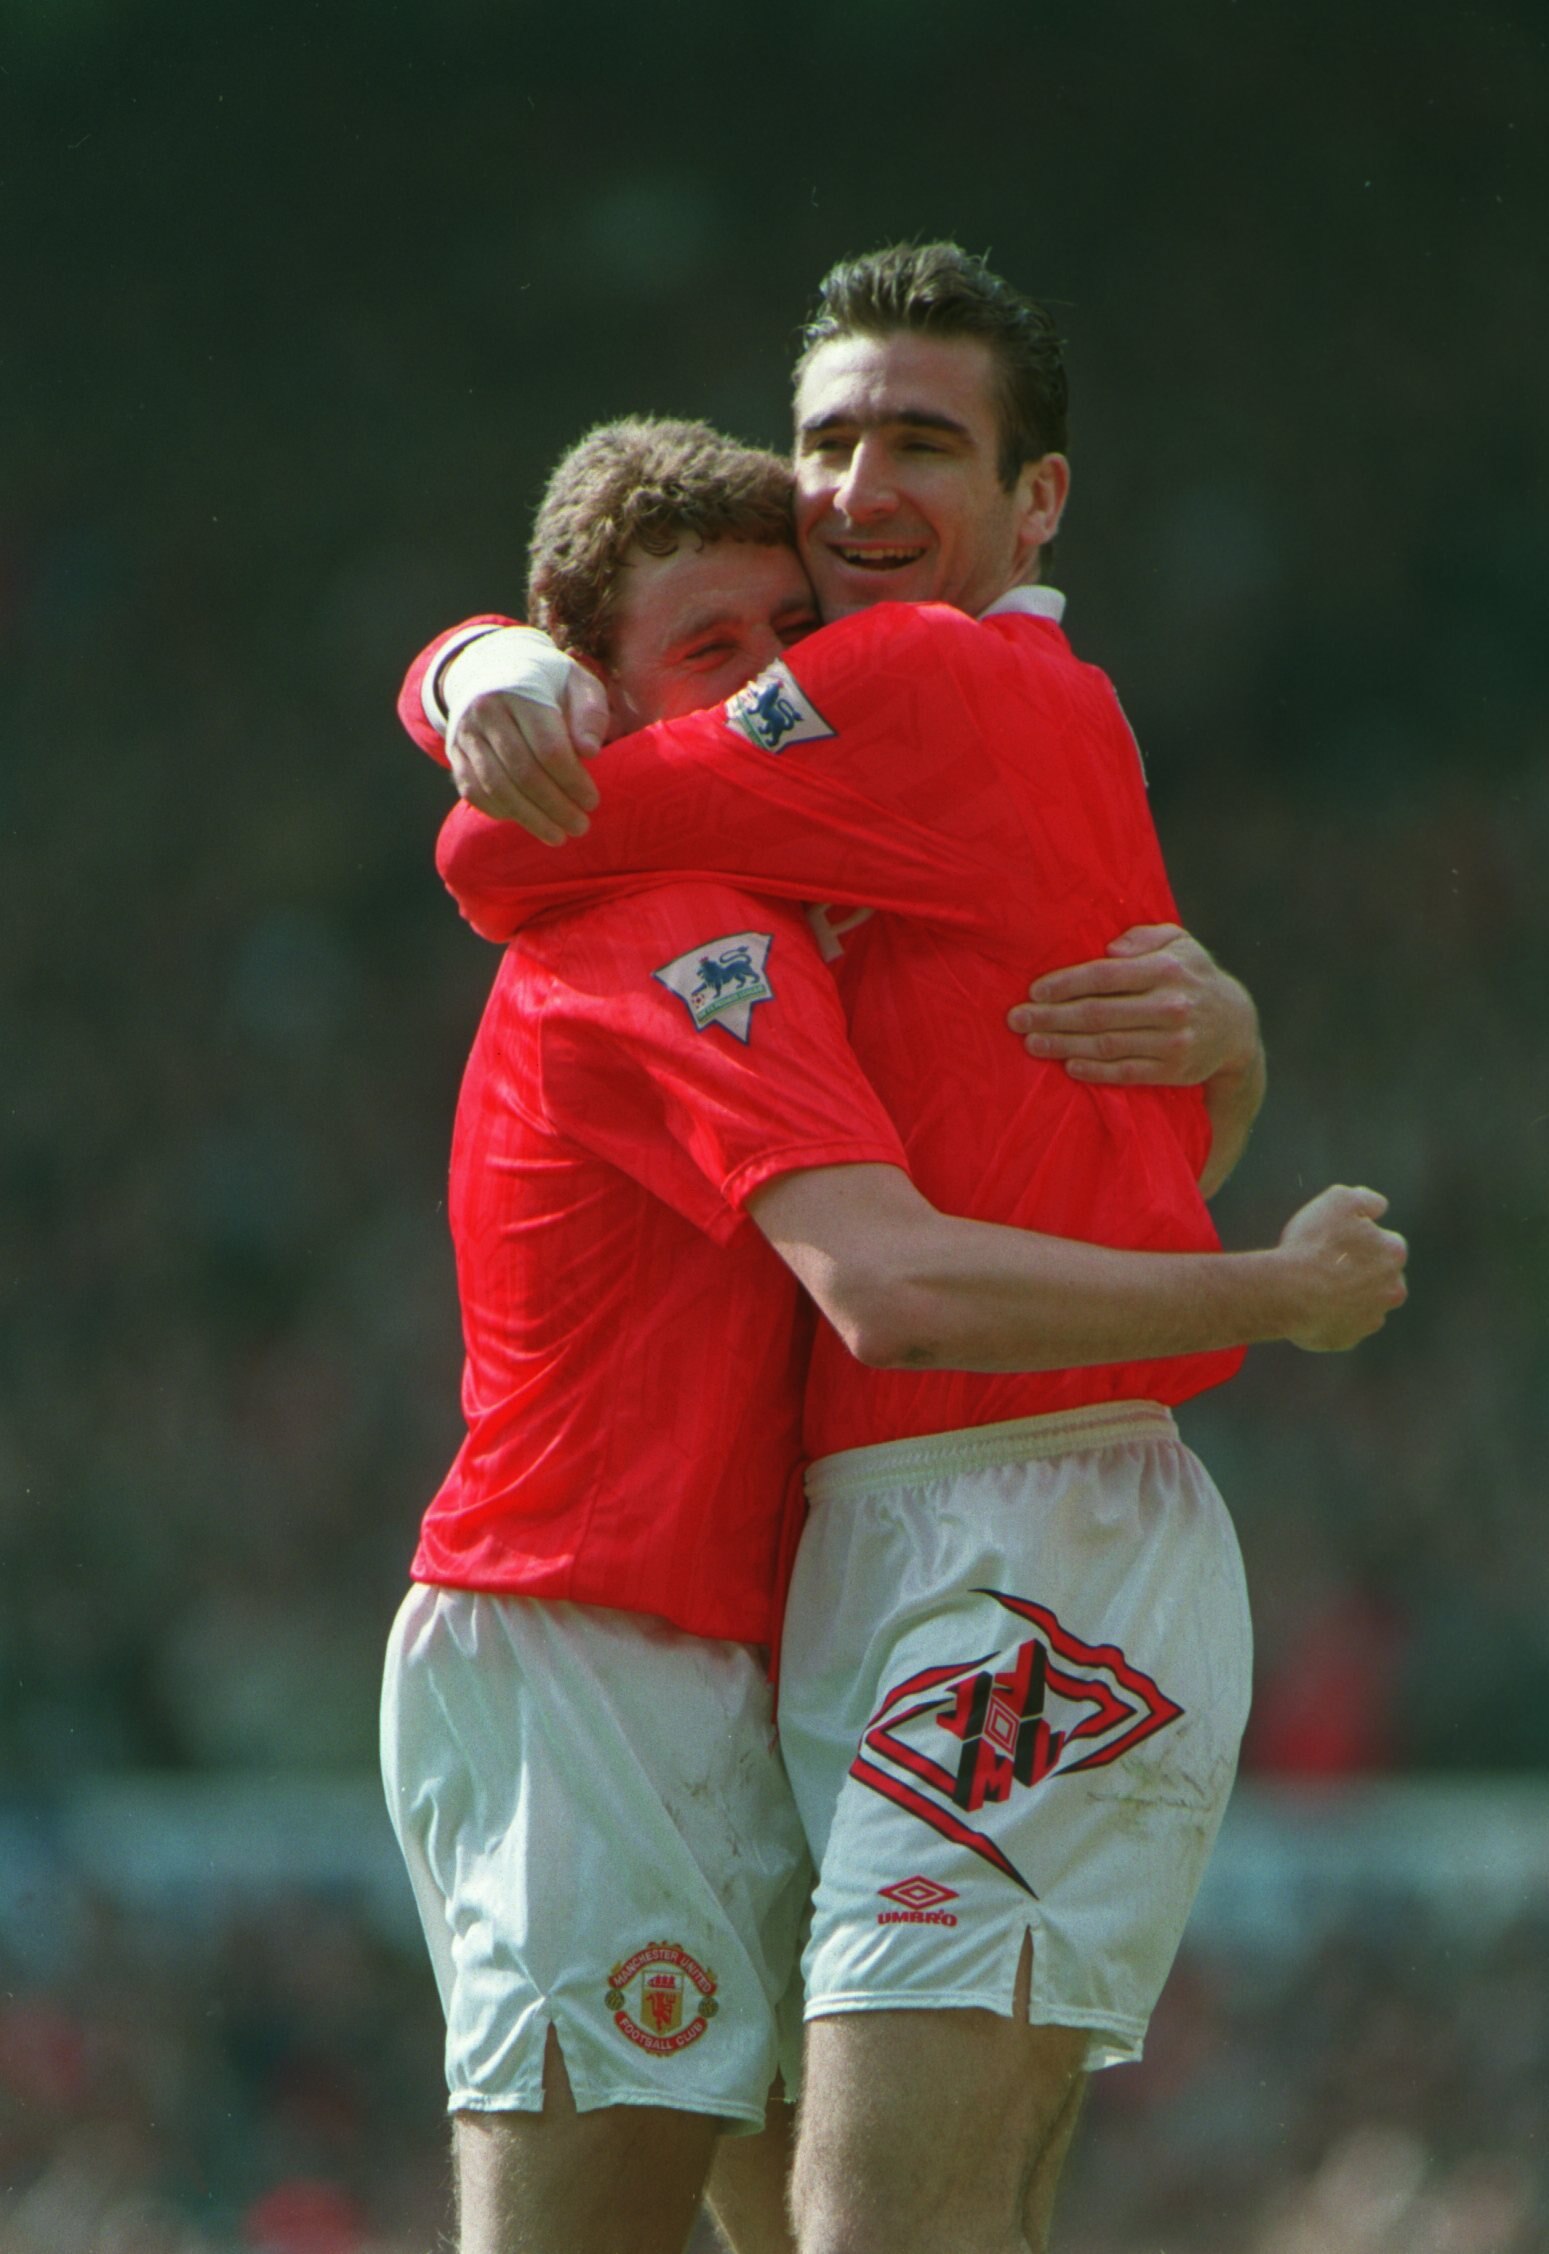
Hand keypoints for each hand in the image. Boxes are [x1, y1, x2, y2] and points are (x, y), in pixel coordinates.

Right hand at [447, 668, 609, 842]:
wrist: (491, 667)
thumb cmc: (547, 683)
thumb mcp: (577, 684)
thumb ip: (590, 714)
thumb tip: (590, 752)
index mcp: (521, 692)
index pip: (548, 748)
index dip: (572, 781)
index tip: (592, 801)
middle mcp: (486, 711)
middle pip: (522, 772)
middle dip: (555, 807)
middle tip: (581, 826)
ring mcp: (465, 733)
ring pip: (497, 787)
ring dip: (530, 819)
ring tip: (558, 835)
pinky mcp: (454, 752)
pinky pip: (475, 792)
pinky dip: (503, 812)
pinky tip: (529, 821)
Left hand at [1007, 924, 1259, 1086]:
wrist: (1235, 1026)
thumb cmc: (1192, 976)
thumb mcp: (1179, 942)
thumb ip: (1144, 937)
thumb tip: (1109, 948)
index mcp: (1167, 969)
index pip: (1105, 976)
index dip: (1066, 984)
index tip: (1034, 991)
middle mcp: (1170, 1005)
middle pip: (1098, 1013)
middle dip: (1052, 1017)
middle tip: (1016, 1019)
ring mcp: (1173, 1041)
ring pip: (1107, 1045)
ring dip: (1064, 1045)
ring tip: (1031, 1042)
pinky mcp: (1173, 1070)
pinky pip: (1126, 1073)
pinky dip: (1095, 1071)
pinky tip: (1068, 1065)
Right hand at [1278, 1186, 1408, 1351]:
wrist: (1288, 1292)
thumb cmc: (1313, 1244)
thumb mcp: (1339, 1200)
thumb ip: (1365, 1199)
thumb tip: (1379, 1207)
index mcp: (1394, 1254)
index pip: (1388, 1242)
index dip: (1361, 1239)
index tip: (1337, 1240)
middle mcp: (1393, 1290)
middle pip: (1381, 1277)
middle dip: (1362, 1271)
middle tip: (1327, 1263)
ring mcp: (1371, 1319)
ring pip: (1364, 1304)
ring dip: (1348, 1296)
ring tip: (1315, 1286)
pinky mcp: (1348, 1340)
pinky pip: (1342, 1326)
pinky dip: (1330, 1317)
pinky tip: (1309, 1306)